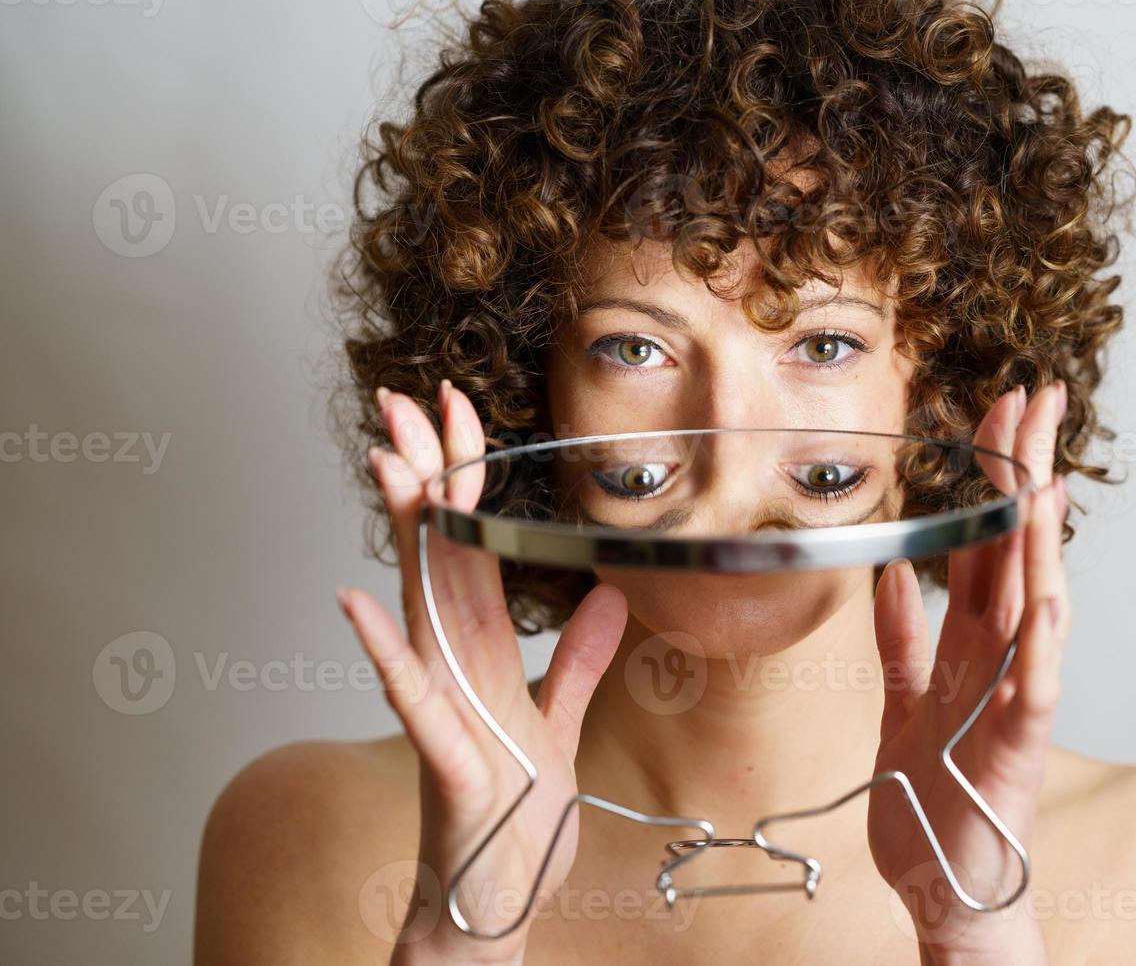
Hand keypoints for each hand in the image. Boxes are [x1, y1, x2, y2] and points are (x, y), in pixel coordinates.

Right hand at [337, 381, 627, 964]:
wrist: (494, 908)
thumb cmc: (515, 824)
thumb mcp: (559, 728)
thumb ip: (579, 661)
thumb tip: (610, 595)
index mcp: (487, 657)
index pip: (473, 548)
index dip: (467, 478)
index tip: (457, 411)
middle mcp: (457, 670)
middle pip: (437, 555)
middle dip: (424, 474)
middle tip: (401, 399)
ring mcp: (445, 709)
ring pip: (419, 605)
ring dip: (403, 534)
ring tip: (385, 461)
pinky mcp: (446, 759)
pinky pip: (413, 698)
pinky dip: (386, 652)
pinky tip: (354, 604)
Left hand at [868, 381, 1070, 962]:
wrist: (943, 886)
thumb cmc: (930, 800)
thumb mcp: (902, 702)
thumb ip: (902, 637)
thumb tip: (894, 570)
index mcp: (971, 646)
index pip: (986, 540)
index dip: (993, 476)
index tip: (999, 413)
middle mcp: (1001, 660)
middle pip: (1016, 550)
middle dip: (1025, 474)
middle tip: (1038, 401)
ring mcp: (1014, 700)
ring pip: (1034, 604)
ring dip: (1039, 540)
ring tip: (1044, 475)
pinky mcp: (1016, 747)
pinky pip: (1033, 686)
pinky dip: (1042, 642)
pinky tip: (1047, 594)